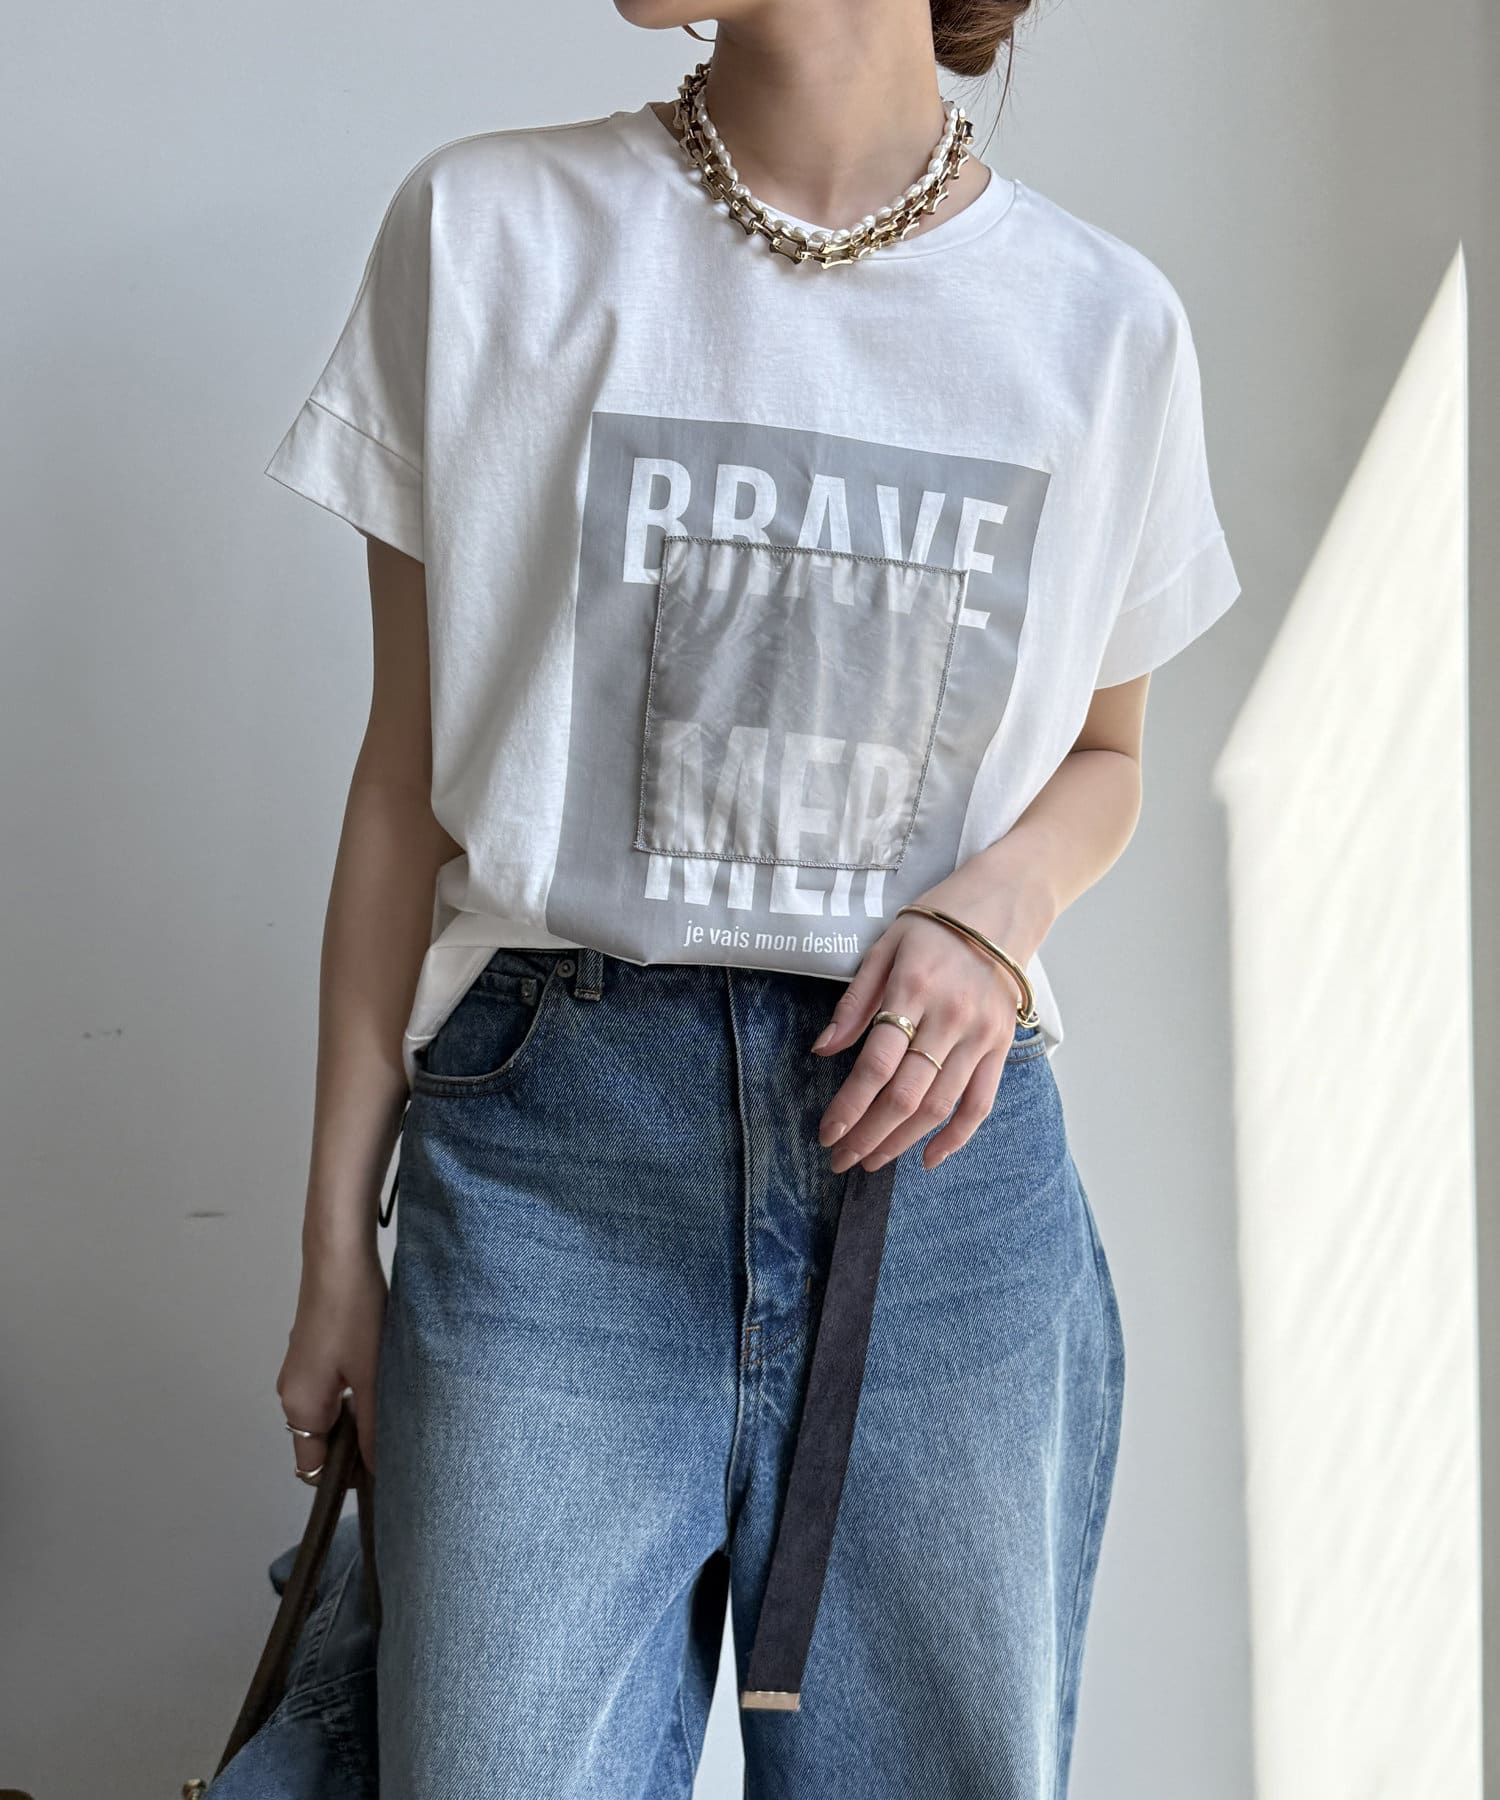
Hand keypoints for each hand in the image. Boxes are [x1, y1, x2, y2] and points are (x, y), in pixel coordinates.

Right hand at [276, 1238, 386, 1479]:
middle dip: (353, 1447)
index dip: (344, 1477)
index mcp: (300, 1407)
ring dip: (355, 1417)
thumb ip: (375, 1428)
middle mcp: (291, 1393)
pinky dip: (351, 1394)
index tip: (378, 1471)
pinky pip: (328, 1389)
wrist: (339, 1258)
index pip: (311, 1469)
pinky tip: (379, 1374)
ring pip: (326, 1414)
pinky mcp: (310, 1351)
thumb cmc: (353, 1311)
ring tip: (389, 1400)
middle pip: (318, 1443)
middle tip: (392, 1434)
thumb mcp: (373, 1377)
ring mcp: (299, 1370)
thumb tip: (378, 1468)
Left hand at [809, 897, 1031, 1174]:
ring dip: (902, 1142)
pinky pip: (981, 1103)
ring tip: (871, 1161)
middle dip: (868, 1134)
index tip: (827, 1133)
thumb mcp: (884, 947)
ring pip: (939, 1106)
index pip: (877, 1063)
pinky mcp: (1001, 1046)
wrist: (1002, 907)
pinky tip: (928, 1158)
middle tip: (840, 1160)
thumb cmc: (934, 924)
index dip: (849, 1105)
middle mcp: (951, 1018)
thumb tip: (823, 1049)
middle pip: (906, 1094)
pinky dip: (956, 1137)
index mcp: (914, 989)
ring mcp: (980, 1035)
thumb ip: (855, 1002)